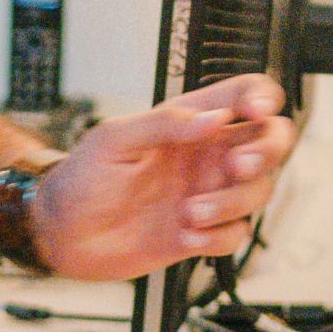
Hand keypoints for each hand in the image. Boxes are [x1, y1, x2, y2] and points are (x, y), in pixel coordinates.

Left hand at [30, 74, 298, 279]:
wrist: (61, 231)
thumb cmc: (82, 176)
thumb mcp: (115, 138)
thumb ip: (165, 124)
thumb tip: (212, 119)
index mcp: (191, 121)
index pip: (245, 94)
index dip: (262, 97)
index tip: (255, 112)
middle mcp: (208, 154)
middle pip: (270, 141)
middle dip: (266, 152)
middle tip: (238, 165)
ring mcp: (209, 193)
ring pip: (258, 191)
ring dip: (232, 203)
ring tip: (190, 212)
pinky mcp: (203, 232)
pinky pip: (236, 234)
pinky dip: (218, 237)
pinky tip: (186, 235)